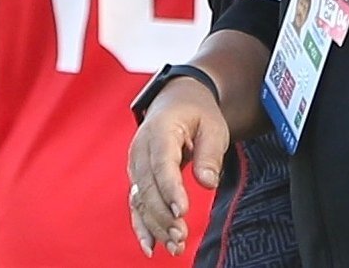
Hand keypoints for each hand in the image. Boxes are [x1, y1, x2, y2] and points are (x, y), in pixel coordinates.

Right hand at [128, 76, 229, 257]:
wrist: (174, 101)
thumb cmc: (197, 113)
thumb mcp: (213, 125)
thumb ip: (210, 152)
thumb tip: (208, 182)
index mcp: (159, 131)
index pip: (162, 163)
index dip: (170, 188)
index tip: (181, 211)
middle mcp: (140, 149)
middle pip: (148, 187)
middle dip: (162, 215)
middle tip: (181, 237)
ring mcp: (135, 165)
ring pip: (140, 200)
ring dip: (155, 225)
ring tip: (175, 247)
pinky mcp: (137, 178)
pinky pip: (136, 204)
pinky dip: (142, 226)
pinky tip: (151, 247)